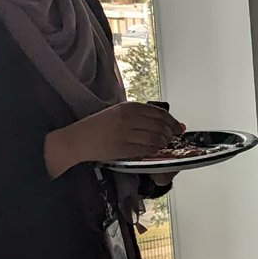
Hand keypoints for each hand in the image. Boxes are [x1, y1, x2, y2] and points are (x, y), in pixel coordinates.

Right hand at [45, 102, 184, 177]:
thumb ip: (140, 115)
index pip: (159, 113)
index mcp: (128, 107)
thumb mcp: (118, 112)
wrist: (78, 139)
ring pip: (155, 138)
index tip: (179, 127)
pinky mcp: (122, 148)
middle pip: (160, 126)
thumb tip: (166, 122)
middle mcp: (128, 119)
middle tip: (171, 138)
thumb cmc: (99, 126)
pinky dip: (154, 151)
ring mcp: (125, 134)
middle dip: (170, 133)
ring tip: (162, 145)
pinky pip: (146, 150)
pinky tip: (153, 151)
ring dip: (163, 143)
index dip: (172, 121)